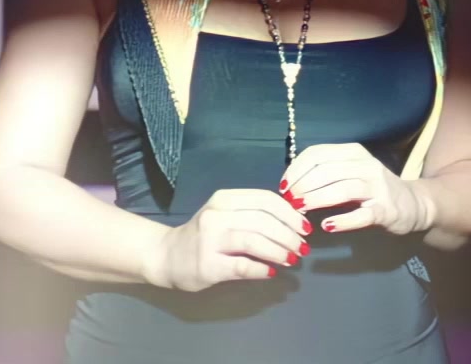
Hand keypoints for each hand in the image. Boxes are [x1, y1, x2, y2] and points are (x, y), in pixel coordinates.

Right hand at [141, 188, 311, 291]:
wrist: (166, 256)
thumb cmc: (202, 235)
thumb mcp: (224, 215)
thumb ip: (253, 214)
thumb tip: (293, 222)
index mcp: (224, 199)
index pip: (265, 200)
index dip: (290, 213)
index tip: (304, 227)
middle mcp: (216, 215)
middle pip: (263, 220)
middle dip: (289, 235)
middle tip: (302, 248)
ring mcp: (210, 239)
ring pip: (254, 240)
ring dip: (279, 251)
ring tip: (292, 259)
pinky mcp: (208, 264)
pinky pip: (243, 265)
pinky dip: (262, 268)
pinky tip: (271, 272)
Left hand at [279, 143, 430, 235]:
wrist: (414, 204)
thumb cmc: (373, 188)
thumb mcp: (351, 172)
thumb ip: (326, 173)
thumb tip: (290, 183)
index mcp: (353, 152)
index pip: (317, 154)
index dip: (296, 169)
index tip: (283, 186)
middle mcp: (366, 166)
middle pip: (326, 171)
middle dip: (302, 185)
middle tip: (288, 200)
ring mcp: (378, 187)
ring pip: (341, 189)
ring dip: (316, 199)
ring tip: (299, 209)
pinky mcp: (385, 210)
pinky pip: (361, 215)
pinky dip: (342, 220)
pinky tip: (326, 226)